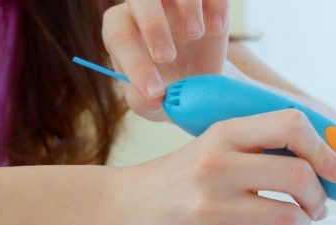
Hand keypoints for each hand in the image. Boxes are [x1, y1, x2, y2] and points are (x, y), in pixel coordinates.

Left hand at [102, 0, 228, 120]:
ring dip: (186, 8)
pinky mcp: (207, 0)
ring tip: (196, 35)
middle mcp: (144, 8)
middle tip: (167, 57)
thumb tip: (152, 96)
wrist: (201, 82)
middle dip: (153, 26)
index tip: (155, 92)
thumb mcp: (151, 104)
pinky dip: (215, 7)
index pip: (119, 36)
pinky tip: (216, 28)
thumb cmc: (168, 87)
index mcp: (122, 30)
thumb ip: (143, 102)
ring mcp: (176, 0)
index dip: (134, 63)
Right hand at [111, 110, 335, 224]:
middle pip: (299, 175)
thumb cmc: (183, 174)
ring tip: (295, 219)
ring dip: (303, 222)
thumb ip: (262, 144)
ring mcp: (214, 205)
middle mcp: (218, 164)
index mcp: (224, 131)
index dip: (324, 148)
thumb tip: (325, 160)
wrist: (129, 208)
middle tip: (318, 203)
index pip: (291, 125)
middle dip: (320, 195)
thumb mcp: (216, 143)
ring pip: (290, 216)